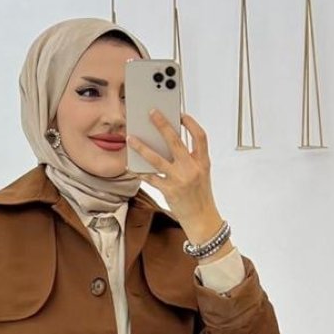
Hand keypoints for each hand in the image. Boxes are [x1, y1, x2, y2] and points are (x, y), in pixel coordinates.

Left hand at [126, 109, 224, 243]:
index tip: (181, 114)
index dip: (191, 123)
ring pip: (157, 159)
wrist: (202, 220)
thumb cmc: (200, 195)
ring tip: (131, 139)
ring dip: (142, 147)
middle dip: (162, 125)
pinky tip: (131, 165)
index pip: (200, 136)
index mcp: (203, 162)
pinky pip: (150, 178)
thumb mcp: (202, 173)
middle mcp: (192, 169)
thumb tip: (170, 142)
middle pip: (175, 141)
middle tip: (152, 113)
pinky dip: (140, 171)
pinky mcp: (169, 191)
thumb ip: (190, 158)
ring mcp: (180, 180)